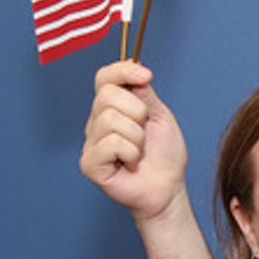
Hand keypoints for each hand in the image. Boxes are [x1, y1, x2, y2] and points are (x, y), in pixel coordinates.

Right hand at [80, 61, 188, 221]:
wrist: (168, 188)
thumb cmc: (164, 155)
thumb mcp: (160, 116)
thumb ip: (145, 94)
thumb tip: (136, 70)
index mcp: (111, 108)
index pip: (104, 78)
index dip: (123, 71)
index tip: (147, 76)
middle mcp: (96, 122)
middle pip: (107, 95)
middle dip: (138, 112)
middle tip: (145, 133)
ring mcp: (91, 143)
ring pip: (111, 119)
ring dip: (137, 137)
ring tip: (140, 152)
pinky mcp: (90, 164)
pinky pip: (111, 143)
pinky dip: (131, 153)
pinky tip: (131, 164)